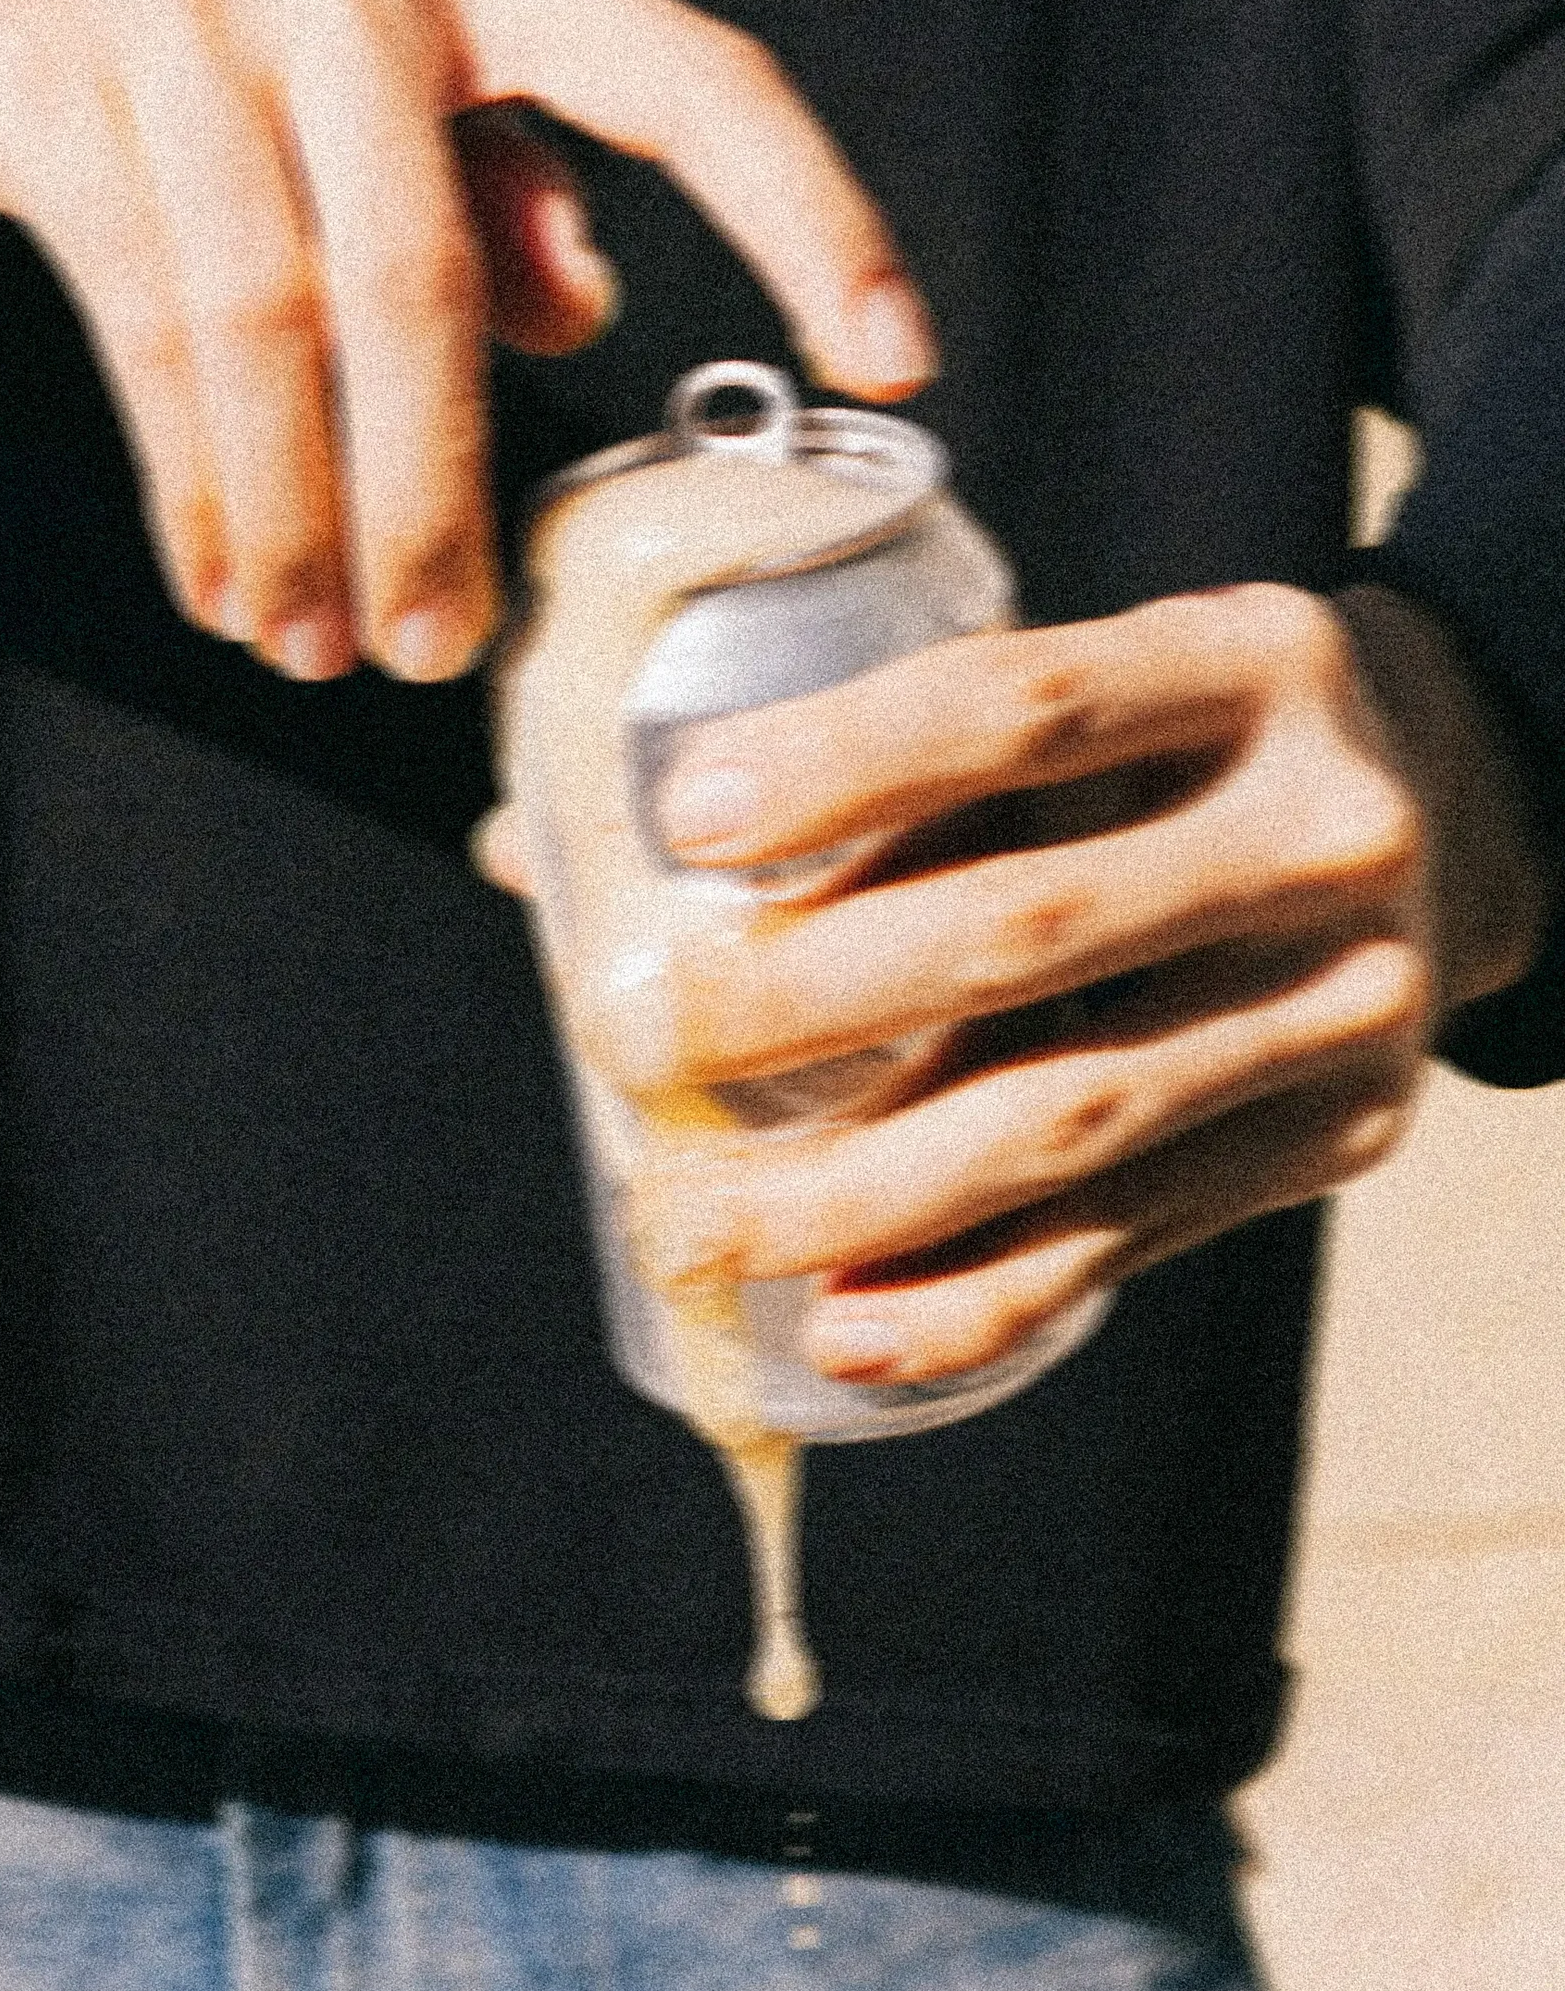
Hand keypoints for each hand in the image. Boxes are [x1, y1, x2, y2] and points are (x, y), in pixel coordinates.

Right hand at [0, 0, 930, 680]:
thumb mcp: (372, 28)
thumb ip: (493, 167)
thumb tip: (590, 317)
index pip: (688, 74)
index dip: (806, 213)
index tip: (898, 364)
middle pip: (426, 278)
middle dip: (441, 493)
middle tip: (450, 651)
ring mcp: (186, 24)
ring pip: (273, 327)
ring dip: (302, 519)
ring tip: (322, 651)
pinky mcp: (53, 95)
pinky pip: (143, 330)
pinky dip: (194, 483)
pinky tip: (219, 582)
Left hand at [479, 579, 1553, 1382]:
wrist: (1459, 810)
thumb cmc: (1171, 743)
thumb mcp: (1094, 682)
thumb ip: (875, 744)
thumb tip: (531, 857)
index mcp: (1248, 660)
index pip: (1022, 710)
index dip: (846, 764)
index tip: (686, 825)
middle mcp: (1322, 824)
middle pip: (1025, 927)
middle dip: (799, 999)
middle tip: (632, 1038)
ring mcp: (1347, 994)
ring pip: (1064, 1113)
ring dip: (852, 1191)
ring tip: (688, 1225)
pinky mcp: (1339, 1133)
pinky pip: (1130, 1235)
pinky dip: (977, 1298)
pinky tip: (843, 1330)